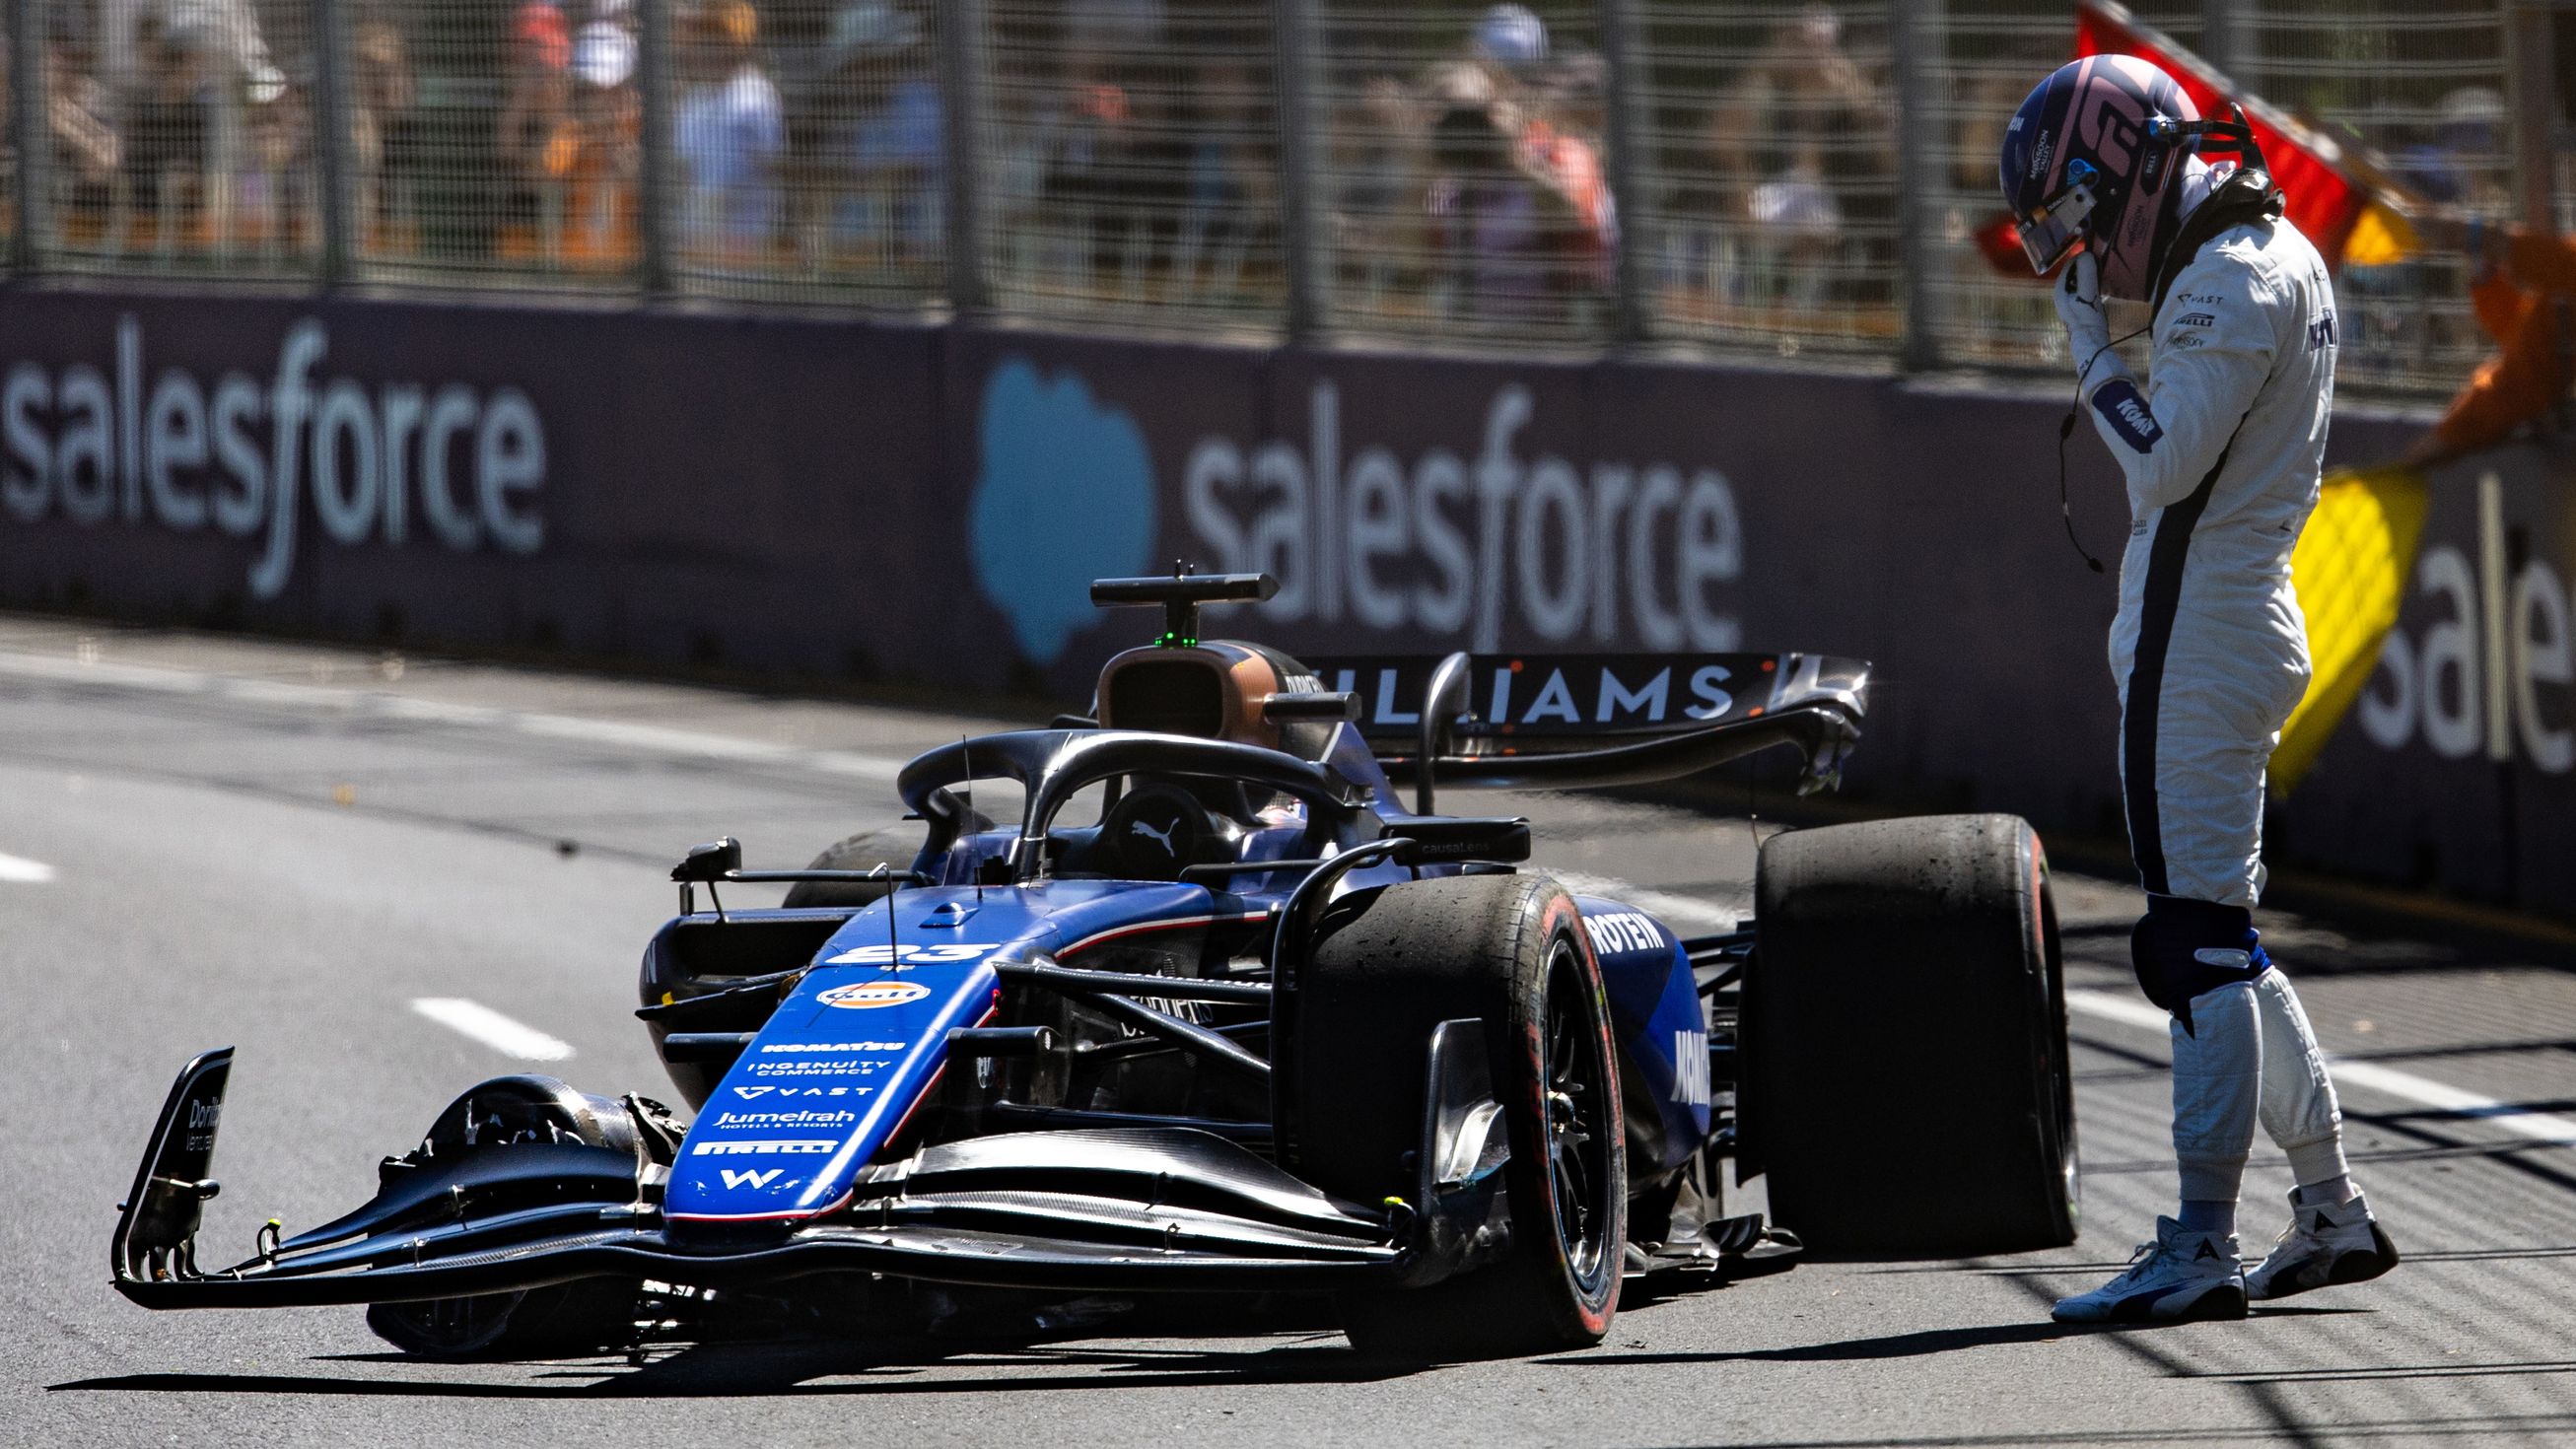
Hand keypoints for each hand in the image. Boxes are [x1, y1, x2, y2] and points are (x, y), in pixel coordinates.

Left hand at [2054, 251, 2110, 373]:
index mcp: (2060, 288)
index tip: (2099, 252)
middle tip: (2105, 260)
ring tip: (2106, 270)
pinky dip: (2094, 283)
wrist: (2092, 343)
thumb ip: (2086, 274)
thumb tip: (2086, 254)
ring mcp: (2070, 301)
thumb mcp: (2088, 294)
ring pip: (2081, 280)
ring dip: (2092, 274)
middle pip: (2076, 271)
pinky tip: (2104, 286)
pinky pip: (2086, 289)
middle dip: (2089, 265)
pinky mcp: (2079, 307)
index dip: (2084, 256)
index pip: (2071, 264)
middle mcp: (2062, 294)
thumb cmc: (2088, 318)